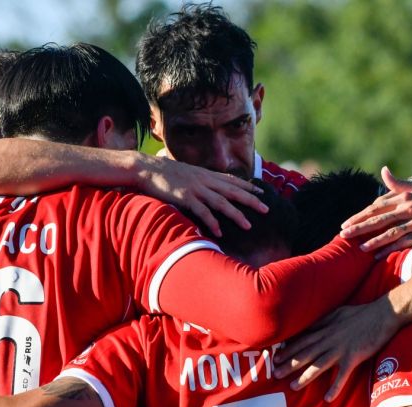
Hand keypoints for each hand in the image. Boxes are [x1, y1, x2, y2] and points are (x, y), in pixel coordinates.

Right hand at [137, 156, 268, 237]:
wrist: (145, 168)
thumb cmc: (163, 173)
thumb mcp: (186, 173)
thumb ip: (198, 180)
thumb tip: (207, 187)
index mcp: (205, 174)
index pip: (231, 180)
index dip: (247, 186)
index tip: (261, 193)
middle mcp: (204, 180)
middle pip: (233, 191)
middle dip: (251, 200)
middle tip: (266, 209)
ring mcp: (195, 188)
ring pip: (221, 202)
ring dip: (236, 214)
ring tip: (248, 225)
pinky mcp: (185, 197)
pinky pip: (202, 211)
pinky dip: (212, 221)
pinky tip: (219, 231)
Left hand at [273, 297, 402, 400]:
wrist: (384, 313)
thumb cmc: (361, 313)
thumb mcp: (337, 313)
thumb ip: (323, 321)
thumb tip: (310, 327)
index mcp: (325, 328)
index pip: (302, 339)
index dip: (288, 348)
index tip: (276, 355)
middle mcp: (329, 339)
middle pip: (305, 353)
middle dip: (289, 363)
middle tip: (275, 372)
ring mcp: (341, 348)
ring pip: (318, 365)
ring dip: (304, 376)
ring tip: (292, 386)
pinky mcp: (354, 356)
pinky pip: (342, 375)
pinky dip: (335, 387)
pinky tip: (327, 398)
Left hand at [340, 167, 411, 253]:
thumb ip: (397, 184)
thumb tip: (383, 170)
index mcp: (403, 197)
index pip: (376, 207)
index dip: (360, 216)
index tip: (345, 224)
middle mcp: (409, 207)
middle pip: (380, 219)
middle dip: (360, 227)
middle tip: (344, 235)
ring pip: (391, 232)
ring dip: (374, 241)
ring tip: (360, 248)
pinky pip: (404, 243)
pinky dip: (391, 249)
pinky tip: (378, 256)